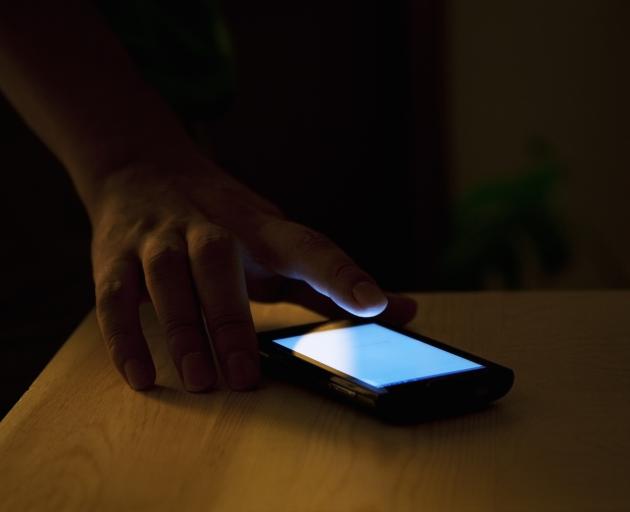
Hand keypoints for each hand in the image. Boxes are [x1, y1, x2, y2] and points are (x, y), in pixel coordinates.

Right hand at [89, 151, 416, 391]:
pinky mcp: (113, 256)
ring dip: (181, 328)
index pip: (307, 245)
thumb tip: (404, 311)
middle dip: (231, 319)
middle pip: (220, 261)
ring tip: (199, 381)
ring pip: (166, 277)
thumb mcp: (277, 241)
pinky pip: (115, 296)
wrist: (140, 167)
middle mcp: (209, 226)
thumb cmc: (225, 221)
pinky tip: (142, 376)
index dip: (341, 274)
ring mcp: (158, 237)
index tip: (375, 306)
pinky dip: (125, 336)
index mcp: (261, 227)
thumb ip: (331, 280)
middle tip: (244, 377)